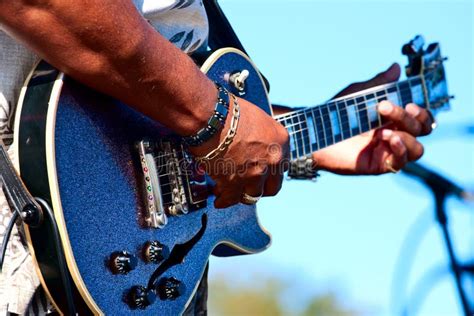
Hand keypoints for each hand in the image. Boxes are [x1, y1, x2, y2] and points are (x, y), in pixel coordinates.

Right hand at [190, 97, 288, 207]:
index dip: (270, 173)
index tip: (263, 175)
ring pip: (252, 195)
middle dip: (259, 189)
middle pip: (271, 188)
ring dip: (241, 194)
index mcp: (281, 142)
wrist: (212, 117)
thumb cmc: (229, 111)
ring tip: (231, 192)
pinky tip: (219, 199)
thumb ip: (262, 136)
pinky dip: (223, 200)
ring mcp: (255, 174)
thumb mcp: (257, 118)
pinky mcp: (235, 183)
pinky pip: (230, 199)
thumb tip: (256, 143)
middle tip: (249, 187)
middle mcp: (272, 160)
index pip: (282, 167)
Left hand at [312, 63, 433, 174]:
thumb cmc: (335, 112)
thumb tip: (396, 67)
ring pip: (418, 150)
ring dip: (408, 136)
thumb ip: (379, 82)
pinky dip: (400, 149)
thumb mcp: (359, 93)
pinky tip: (386, 138)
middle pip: (422, 130)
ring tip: (384, 130)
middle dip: (410, 118)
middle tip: (385, 108)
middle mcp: (394, 135)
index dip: (422, 112)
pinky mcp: (379, 164)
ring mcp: (388, 151)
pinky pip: (401, 162)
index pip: (421, 118)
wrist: (315, 131)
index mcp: (394, 119)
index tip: (410, 102)